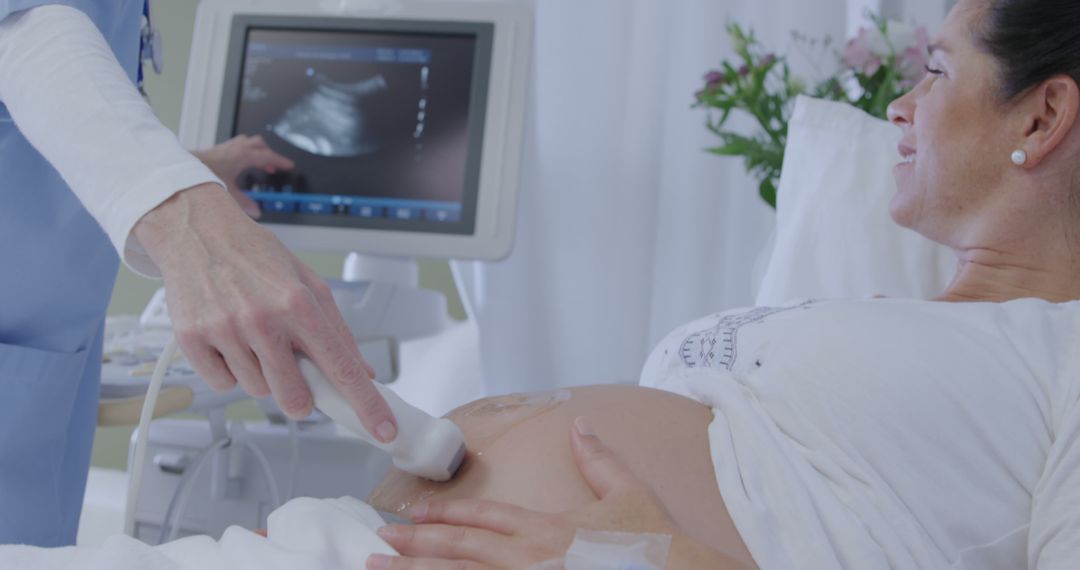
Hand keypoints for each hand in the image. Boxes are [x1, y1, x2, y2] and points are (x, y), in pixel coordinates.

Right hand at [133, 183, 397, 441]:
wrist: (198, 232)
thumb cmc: (256, 257)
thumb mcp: (309, 284)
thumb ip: (338, 332)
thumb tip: (364, 372)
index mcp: (299, 303)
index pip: (341, 367)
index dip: (365, 403)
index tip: (383, 429)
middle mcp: (263, 319)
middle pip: (294, 397)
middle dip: (300, 398)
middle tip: (294, 375)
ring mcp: (225, 330)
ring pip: (257, 390)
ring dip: (262, 375)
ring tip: (253, 337)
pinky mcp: (192, 340)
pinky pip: (222, 384)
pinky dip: (229, 370)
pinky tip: (228, 340)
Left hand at [192, 134, 294, 218]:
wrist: (180, 166)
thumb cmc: (202, 174)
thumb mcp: (227, 192)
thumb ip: (244, 203)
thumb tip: (256, 212)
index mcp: (243, 156)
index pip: (268, 156)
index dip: (280, 161)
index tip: (289, 165)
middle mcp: (236, 148)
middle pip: (259, 144)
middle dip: (269, 154)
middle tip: (273, 166)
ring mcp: (226, 146)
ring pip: (248, 142)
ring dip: (256, 150)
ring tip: (259, 163)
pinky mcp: (218, 149)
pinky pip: (237, 145)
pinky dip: (244, 151)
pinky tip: (239, 163)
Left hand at [370, 418, 740, 568]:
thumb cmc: (656, 545)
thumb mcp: (630, 493)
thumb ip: (599, 459)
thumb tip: (580, 425)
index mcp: (547, 527)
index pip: (484, 516)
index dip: (444, 515)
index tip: (411, 515)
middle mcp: (530, 556)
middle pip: (460, 549)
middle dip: (414, 547)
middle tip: (376, 544)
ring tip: (380, 569)